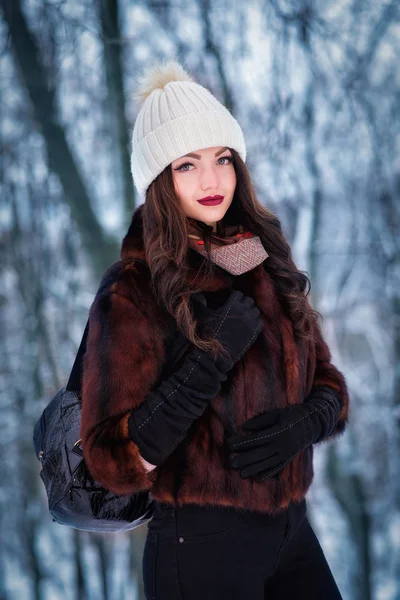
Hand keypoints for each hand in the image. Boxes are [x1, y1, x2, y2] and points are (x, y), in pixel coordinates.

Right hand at [191, 290, 262, 371]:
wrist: (215, 354)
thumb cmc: (208, 333)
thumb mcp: (203, 315)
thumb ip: (200, 303)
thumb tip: (197, 296)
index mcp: (232, 306)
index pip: (239, 294)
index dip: (234, 297)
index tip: (230, 301)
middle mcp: (244, 312)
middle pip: (249, 301)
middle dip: (243, 303)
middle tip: (237, 308)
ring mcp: (250, 323)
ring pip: (256, 311)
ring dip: (250, 312)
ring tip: (243, 316)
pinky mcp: (254, 334)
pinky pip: (260, 322)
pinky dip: (255, 322)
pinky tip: (248, 324)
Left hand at [227, 386, 341, 481]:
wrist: (314, 423)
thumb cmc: (293, 414)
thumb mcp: (278, 413)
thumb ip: (261, 421)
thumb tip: (244, 427)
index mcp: (280, 431)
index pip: (258, 438)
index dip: (243, 442)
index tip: (230, 444)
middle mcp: (284, 445)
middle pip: (261, 454)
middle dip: (245, 459)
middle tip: (231, 462)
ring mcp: (287, 454)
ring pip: (268, 464)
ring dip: (254, 469)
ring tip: (240, 474)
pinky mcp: (290, 458)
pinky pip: (278, 468)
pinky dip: (268, 474)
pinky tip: (257, 479)